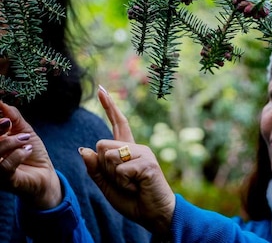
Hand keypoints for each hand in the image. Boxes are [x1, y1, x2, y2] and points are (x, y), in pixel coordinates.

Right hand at [0, 102, 61, 208]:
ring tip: (25, 139)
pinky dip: (17, 155)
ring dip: (9, 143)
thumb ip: (12, 116)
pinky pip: (4, 168)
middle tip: (8, 123)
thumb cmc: (31, 151)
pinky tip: (27, 150)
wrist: (44, 174)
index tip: (1, 111)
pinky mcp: (4, 182)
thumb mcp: (23, 130)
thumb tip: (1, 102)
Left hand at [79, 87, 174, 236]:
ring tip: (130, 184)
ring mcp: (143, 153)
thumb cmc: (133, 199)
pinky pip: (120, 169)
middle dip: (103, 167)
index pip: (117, 123)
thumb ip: (95, 168)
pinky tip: (137, 186)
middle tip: (121, 181)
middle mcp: (136, 147)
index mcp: (126, 150)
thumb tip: (84, 148)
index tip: (101, 88)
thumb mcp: (107, 185)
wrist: (155, 213)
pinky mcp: (148, 163)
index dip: (109, 106)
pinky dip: (123, 183)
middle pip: (101, 145)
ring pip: (108, 156)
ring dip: (113, 176)